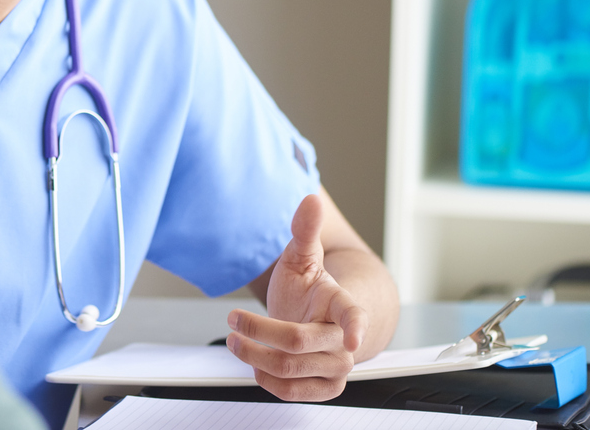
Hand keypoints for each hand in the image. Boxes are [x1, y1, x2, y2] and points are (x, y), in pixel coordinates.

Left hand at [225, 193, 368, 400]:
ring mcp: (337, 367)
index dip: (356, 326)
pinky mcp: (324, 388)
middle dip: (257, 330)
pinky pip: (290, 392)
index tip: (354, 337)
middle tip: (233, 321)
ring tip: (236, 340)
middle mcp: (344, 340)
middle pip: (296, 342)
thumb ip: (304, 230)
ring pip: (288, 368)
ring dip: (253, 354)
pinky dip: (263, 377)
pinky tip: (254, 361)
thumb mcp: (300, 257)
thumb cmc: (307, 288)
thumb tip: (311, 199)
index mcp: (343, 304)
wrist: (311, 318)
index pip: (354, 315)